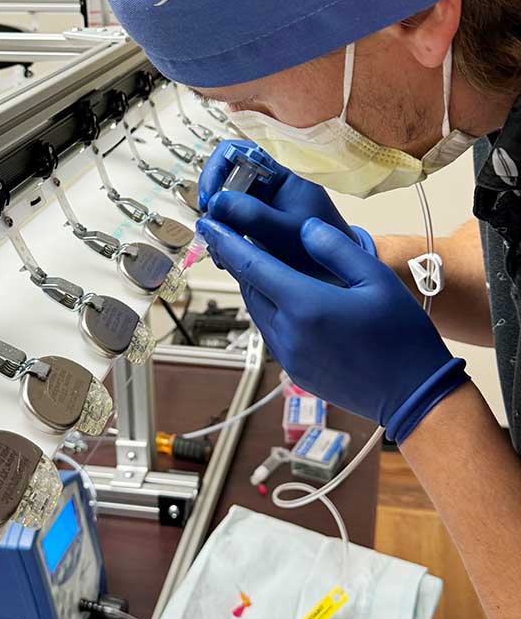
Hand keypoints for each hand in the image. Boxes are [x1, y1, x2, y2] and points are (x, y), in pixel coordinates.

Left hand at [196, 215, 468, 442]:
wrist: (412, 395)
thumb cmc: (400, 333)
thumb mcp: (375, 279)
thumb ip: (336, 248)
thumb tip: (303, 228)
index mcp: (305, 304)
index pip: (251, 266)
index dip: (226, 241)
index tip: (207, 223)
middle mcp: (287, 331)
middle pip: (249, 288)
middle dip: (240, 261)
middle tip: (234, 235)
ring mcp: (287, 355)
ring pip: (257, 311)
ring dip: (255, 286)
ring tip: (260, 263)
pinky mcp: (293, 371)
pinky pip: (271, 331)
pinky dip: (270, 309)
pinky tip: (286, 298)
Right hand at [198, 140, 374, 281]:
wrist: (338, 274)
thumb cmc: (323, 247)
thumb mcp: (286, 232)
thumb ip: (253, 216)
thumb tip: (216, 203)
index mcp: (279, 175)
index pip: (238, 153)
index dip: (217, 170)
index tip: (210, 199)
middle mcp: (266, 186)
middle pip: (224, 180)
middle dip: (213, 206)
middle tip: (211, 230)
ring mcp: (259, 206)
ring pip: (222, 205)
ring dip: (215, 226)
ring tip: (221, 251)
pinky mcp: (252, 226)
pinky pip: (227, 225)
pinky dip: (221, 239)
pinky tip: (226, 257)